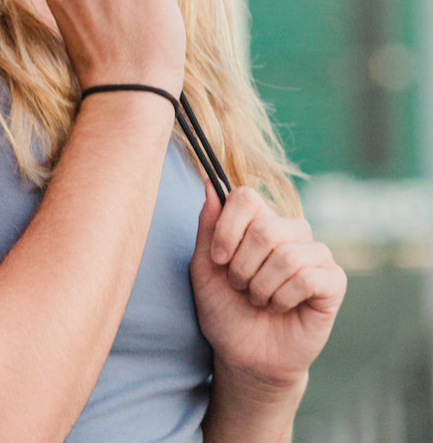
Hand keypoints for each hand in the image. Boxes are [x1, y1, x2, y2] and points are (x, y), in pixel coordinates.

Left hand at [191, 183, 345, 389]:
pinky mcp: (333, 281)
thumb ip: (208, 225)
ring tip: (257, 299)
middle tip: (239, 285)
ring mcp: (314, 254)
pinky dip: (283, 297)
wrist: (245, 354)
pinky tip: (279, 307)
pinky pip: (308, 277)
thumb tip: (210, 183)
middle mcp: (289, 231)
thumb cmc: (224, 308)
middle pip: (265, 227)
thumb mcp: (204, 266)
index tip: (218, 258)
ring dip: (261, 285)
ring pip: (287, 254)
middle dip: (242, 265)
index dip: (228, 227)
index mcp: (258, 221)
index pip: (246, 196)